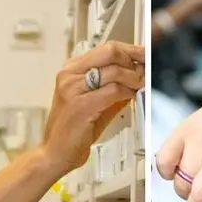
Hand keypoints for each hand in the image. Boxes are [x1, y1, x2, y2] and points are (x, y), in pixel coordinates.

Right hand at [42, 42, 144, 172]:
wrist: (55, 154)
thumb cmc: (72, 131)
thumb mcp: (96, 102)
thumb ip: (114, 87)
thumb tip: (138, 75)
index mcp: (71, 70)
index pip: (106, 48)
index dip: (131, 50)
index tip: (145, 54)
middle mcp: (70, 75)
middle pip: (111, 52)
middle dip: (134, 59)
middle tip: (146, 70)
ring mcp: (73, 89)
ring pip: (115, 72)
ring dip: (134, 78)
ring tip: (141, 86)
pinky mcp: (81, 105)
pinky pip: (113, 91)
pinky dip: (128, 92)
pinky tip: (131, 97)